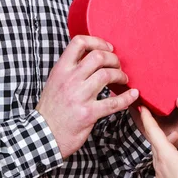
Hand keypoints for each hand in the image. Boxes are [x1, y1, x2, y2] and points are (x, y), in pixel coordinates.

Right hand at [36, 35, 138, 158]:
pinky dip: (127, 97)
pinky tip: (133, 95)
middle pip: (98, 57)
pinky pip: (114, 102)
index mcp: (61, 69)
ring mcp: (79, 96)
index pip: (79, 42)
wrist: (44, 135)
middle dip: (113, 59)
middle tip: (118, 65)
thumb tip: (90, 56)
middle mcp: (70, 79)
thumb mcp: (55, 81)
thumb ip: (70, 68)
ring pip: (107, 75)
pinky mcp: (88, 113)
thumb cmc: (52, 109)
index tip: (108, 48)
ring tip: (123, 79)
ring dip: (120, 75)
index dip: (97, 41)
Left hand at [140, 106, 177, 177]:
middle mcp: (158, 166)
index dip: (147, 118)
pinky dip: (167, 161)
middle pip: (156, 145)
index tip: (141, 107)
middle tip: (177, 131)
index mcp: (165, 155)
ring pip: (159, 157)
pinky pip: (162, 169)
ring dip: (167, 148)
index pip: (153, 132)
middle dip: (163, 135)